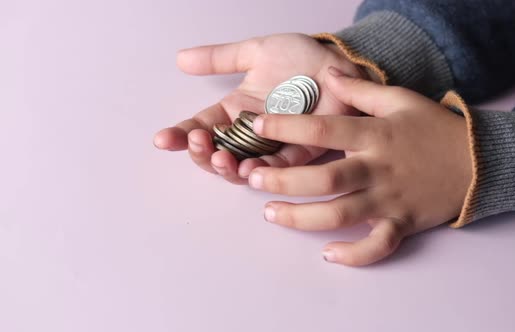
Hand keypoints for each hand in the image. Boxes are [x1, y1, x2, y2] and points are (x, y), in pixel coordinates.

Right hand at [153, 33, 367, 183]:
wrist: (338, 59)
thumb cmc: (300, 57)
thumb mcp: (255, 52)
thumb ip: (220, 58)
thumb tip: (180, 60)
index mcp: (236, 111)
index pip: (202, 127)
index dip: (181, 136)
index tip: (163, 139)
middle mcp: (251, 132)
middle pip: (217, 155)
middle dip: (202, 154)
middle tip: (199, 142)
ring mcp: (274, 144)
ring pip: (243, 168)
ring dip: (227, 168)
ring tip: (221, 158)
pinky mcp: (302, 151)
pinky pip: (280, 168)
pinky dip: (264, 172)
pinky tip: (250, 169)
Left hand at [247, 67, 472, 265]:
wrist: (479, 161)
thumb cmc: (434, 128)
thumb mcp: (400, 99)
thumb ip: (360, 89)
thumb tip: (327, 70)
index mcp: (376, 135)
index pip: (325, 130)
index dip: (287, 127)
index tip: (257, 125)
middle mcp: (379, 168)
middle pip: (326, 179)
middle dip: (285, 181)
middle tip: (254, 179)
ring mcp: (391, 199)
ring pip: (341, 215)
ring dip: (302, 218)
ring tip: (271, 214)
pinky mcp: (403, 223)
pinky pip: (377, 246)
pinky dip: (354, 255)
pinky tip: (327, 254)